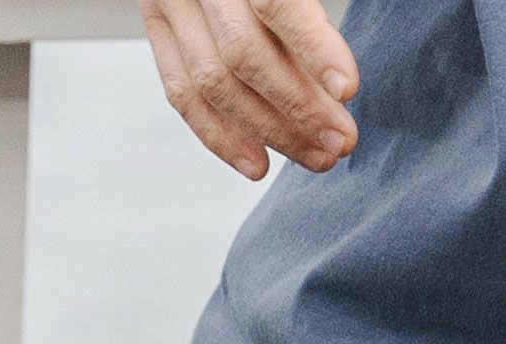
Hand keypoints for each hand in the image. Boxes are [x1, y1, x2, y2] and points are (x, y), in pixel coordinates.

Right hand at [141, 0, 359, 181]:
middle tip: (341, 141)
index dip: (314, 50)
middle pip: (243, 54)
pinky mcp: (157, 24)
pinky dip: (221, 137)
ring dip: (270, 131)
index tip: (347, 90)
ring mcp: (171, 1)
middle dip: (299, 108)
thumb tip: (336, 94)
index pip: (277, 4)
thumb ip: (307, 24)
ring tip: (316, 157)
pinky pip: (182, 93)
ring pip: (213, 82)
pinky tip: (258, 165)